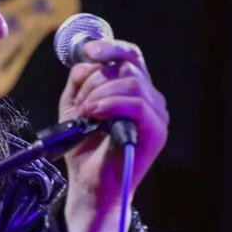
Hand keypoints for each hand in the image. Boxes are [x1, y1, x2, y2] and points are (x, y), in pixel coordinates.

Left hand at [59, 39, 168, 231]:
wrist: (90, 183)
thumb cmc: (84, 147)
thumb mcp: (74, 105)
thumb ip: (79, 81)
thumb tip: (85, 62)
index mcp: (133, 90)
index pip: (130, 56)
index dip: (110, 47)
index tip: (88, 52)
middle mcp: (150, 98)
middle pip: (128, 65)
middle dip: (96, 79)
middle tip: (81, 102)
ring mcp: (156, 114)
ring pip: (131, 82)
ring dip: (100, 93)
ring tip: (86, 113)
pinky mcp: (156, 131)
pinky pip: (136, 103)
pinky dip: (110, 103)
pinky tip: (94, 114)